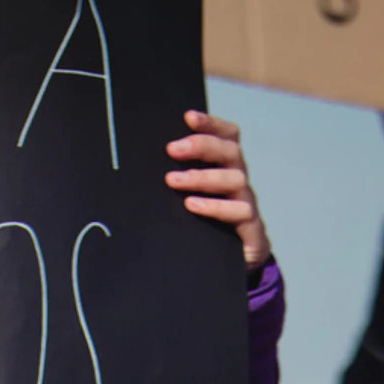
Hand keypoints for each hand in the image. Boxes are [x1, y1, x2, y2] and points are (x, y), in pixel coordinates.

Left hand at [166, 111, 271, 271]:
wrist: (226, 267)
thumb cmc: (199, 227)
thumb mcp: (186, 200)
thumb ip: (174, 181)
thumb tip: (133, 166)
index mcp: (223, 168)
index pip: (227, 137)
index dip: (211, 124)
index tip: (187, 116)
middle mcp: (237, 182)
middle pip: (231, 152)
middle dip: (202, 146)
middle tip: (173, 149)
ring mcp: (246, 204)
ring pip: (235, 180)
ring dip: (203, 177)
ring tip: (173, 180)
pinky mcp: (250, 230)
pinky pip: (240, 212)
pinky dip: (215, 207)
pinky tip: (192, 206)